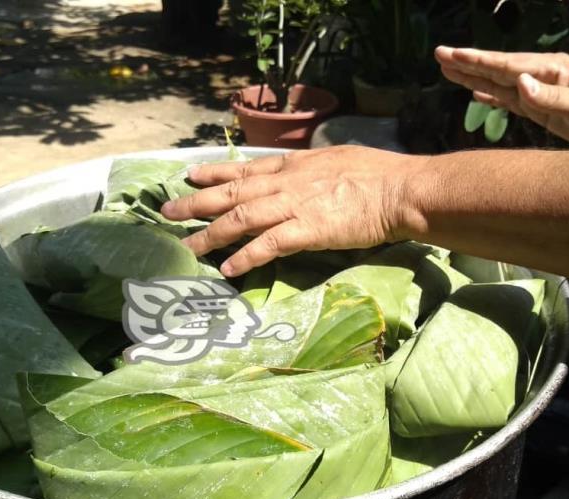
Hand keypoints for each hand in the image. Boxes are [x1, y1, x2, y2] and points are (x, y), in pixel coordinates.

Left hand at [161, 146, 426, 275]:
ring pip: (241, 218)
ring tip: (187, 247)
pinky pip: (269, 245)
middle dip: (197, 202)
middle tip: (167, 210)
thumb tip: (303, 176)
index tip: (190, 176)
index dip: (215, 173)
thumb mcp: (336, 160)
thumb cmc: (377, 174)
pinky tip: (228, 269)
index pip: (245, 169)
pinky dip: (246, 256)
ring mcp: (294, 206)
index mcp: (294, 165)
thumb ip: (312, 170)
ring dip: (211, 233)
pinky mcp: (307, 230)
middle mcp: (286, 182)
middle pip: (232, 192)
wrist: (400, 190)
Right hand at [435, 46, 568, 146]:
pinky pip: (510, 101)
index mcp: (553, 70)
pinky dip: (491, 97)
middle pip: (498, 69)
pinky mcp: (543, 109)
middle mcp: (543, 77)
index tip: (451, 55)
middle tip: (439, 54)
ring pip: (499, 83)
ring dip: (474, 77)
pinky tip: (477, 95)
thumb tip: (518, 83)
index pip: (507, 65)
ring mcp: (542, 92)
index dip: (477, 61)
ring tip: (449, 70)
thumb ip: (551, 96)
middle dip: (468, 63)